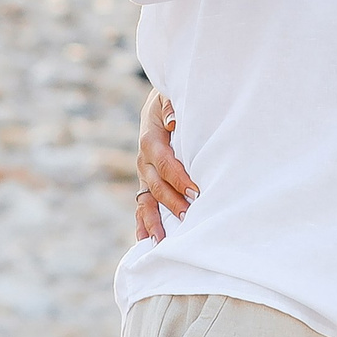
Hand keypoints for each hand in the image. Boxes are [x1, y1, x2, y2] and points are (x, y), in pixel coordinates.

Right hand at [134, 88, 196, 242]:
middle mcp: (143, 159)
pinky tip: (145, 241)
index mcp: (150, 139)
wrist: (160, 103)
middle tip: (188, 216)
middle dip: (172, 202)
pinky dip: (142, 223)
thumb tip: (173, 121)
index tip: (195, 191)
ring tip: (160, 241)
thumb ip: (171, 106)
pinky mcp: (146, 183)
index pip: (164, 162)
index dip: (178, 177)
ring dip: (153, 220)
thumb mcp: (169, 95)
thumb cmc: (172, 99)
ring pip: (146, 200)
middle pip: (156, 185)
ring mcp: (143, 174)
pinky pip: (142, 205)